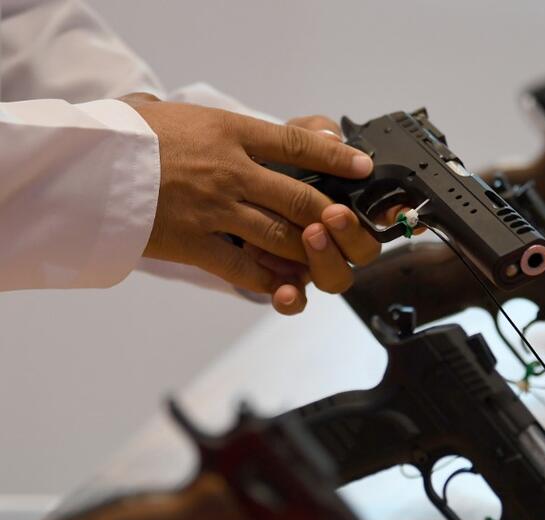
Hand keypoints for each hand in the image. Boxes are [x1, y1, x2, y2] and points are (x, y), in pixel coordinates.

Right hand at [120, 94, 376, 314]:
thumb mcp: (200, 118)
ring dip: (310, 251)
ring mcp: (214, 210)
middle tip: (352, 226)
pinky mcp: (194, 244)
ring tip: (324, 256)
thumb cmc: (145, 139)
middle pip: (301, 198)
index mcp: (231, 133)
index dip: (336, 157)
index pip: (296, 142)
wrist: (90, 166)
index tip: (362, 166)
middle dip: (335, 216)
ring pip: (282, 237)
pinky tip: (287, 284)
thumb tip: (313, 132)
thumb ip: (254, 130)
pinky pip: (246, 271)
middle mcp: (230, 171)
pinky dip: (273, 280)